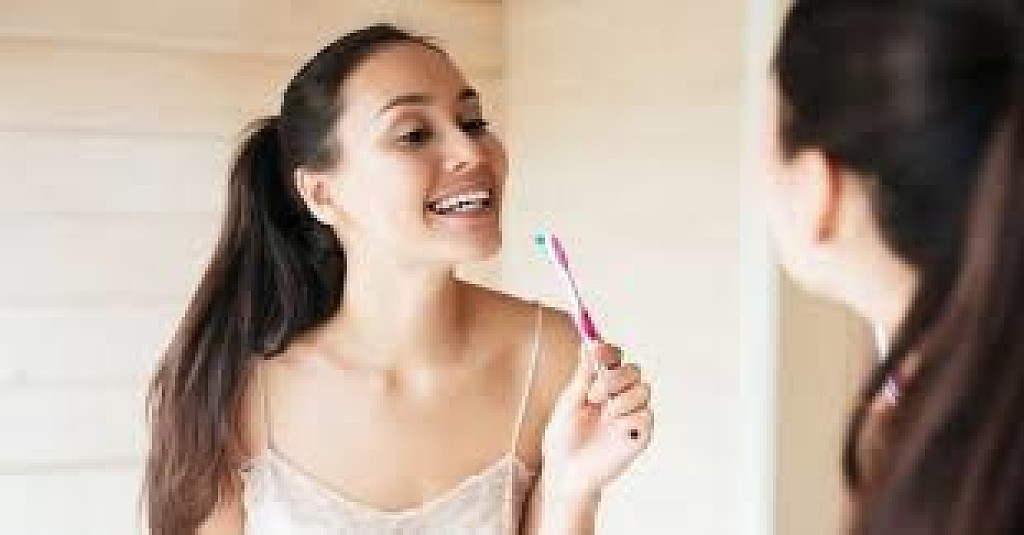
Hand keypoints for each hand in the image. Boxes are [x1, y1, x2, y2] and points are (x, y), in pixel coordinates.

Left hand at [540, 342, 652, 502]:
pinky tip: (616, 430)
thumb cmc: (563, 438)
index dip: (608, 351)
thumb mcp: (569, 403)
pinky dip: (630, 419)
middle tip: (593, 395)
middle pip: (633, 370)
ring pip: (644, 390)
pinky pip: (647, 416)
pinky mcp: (640, 435)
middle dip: (614, 377)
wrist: (566, 472)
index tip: (595, 350)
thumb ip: (583, 375)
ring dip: (621, 399)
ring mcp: (631, 415)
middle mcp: (619, 396)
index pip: (615, 357)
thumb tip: (589, 344)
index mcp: (600, 384)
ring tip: (604, 415)